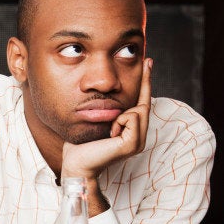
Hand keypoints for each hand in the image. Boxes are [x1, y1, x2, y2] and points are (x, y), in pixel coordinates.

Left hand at [61, 58, 152, 179]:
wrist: (76, 163)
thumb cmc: (81, 143)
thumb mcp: (97, 119)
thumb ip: (110, 108)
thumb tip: (110, 87)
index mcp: (132, 130)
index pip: (144, 101)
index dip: (146, 81)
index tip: (148, 60)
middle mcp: (140, 136)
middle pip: (143, 104)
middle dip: (126, 108)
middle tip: (111, 127)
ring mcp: (139, 141)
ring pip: (138, 110)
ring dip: (119, 116)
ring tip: (108, 132)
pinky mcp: (133, 144)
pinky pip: (131, 117)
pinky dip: (118, 122)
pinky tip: (110, 135)